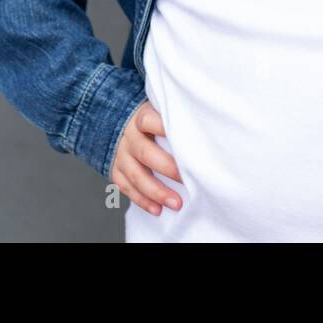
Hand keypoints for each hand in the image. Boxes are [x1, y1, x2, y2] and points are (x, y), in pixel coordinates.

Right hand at [108, 100, 183, 214]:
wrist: (125, 127)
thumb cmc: (155, 122)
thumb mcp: (162, 113)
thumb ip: (176, 120)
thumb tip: (205, 131)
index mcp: (141, 117)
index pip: (148, 120)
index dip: (163, 128)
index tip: (185, 140)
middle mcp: (129, 136)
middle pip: (145, 152)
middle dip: (167, 168)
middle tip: (186, 180)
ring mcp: (121, 154)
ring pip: (135, 175)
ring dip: (156, 191)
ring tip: (176, 203)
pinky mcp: (116, 170)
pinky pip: (126, 188)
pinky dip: (142, 200)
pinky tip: (157, 209)